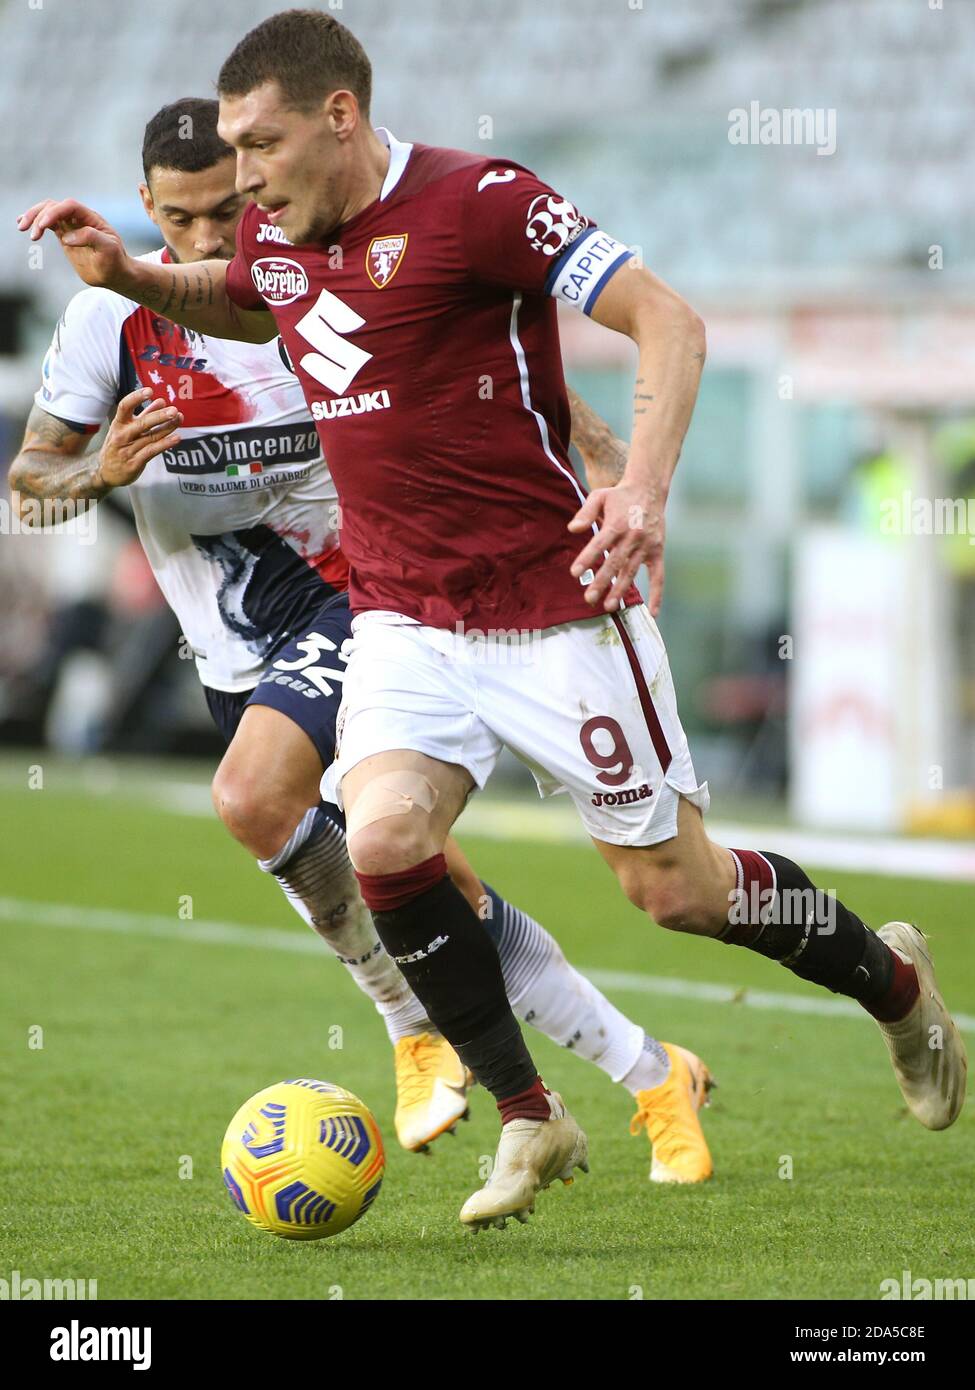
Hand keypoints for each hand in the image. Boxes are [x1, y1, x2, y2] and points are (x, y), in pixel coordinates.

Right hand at [16, 197, 130, 291]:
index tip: (44, 226)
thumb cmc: (115, 261)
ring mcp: (70, 227)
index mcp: (90, 218)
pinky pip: (47, 224)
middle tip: (27, 230)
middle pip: (53, 206)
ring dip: (33, 218)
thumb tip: (67, 237)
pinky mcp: (64, 236)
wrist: (115, 275)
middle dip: (38, 215)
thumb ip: (91, 237)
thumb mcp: (109, 248)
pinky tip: (23, 225)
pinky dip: (35, 223)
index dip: (54, 212)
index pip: (69, 206)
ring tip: (22, 228)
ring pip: (47, 213)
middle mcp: (79, 219)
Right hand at [98, 388, 181, 486]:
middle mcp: (122, 436)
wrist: (107, 473)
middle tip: (174, 410)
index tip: (150, 390)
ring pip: (151, 436)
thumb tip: (161, 401)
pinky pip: (152, 451)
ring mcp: (128, 450)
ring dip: (168, 428)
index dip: (136, 397)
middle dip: (159, 416)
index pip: (124, 407)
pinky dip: (165, 444)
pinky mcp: (135, 463)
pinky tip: (176, 438)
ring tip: (179, 419)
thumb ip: (144, 415)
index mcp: (118, 424)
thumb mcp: (125, 429)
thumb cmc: (118, 447)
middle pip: (142, 423)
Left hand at [568, 482, 665, 615]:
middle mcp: (632, 537)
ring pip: (632, 571)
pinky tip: (652, 612)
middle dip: (601, 582)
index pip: (599, 544)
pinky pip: (659, 576)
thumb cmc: (620, 495)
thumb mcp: (599, 496)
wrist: (649, 489)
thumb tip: (572, 529)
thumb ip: (585, 513)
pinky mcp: (657, 551)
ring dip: (620, 590)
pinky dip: (657, 594)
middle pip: (615, 563)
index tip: (575, 573)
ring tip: (609, 606)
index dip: (587, 558)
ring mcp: (646, 546)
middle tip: (589, 599)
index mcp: (616, 524)